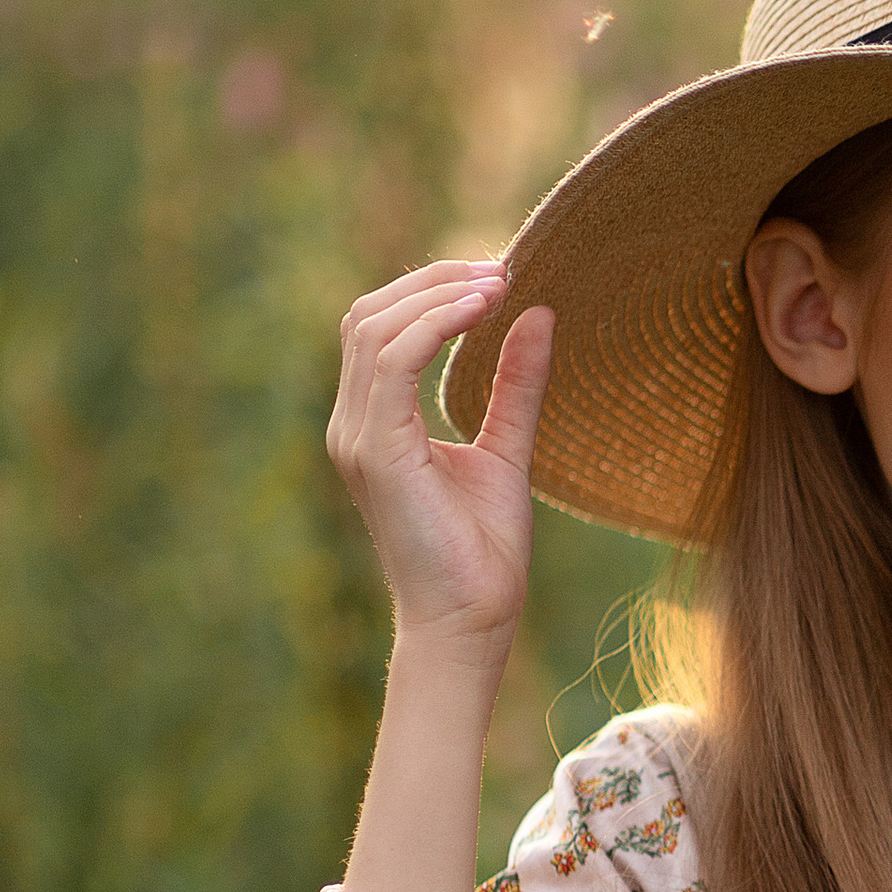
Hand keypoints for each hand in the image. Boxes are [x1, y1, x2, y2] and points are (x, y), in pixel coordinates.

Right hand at [327, 261, 552, 668]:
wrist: (473, 622)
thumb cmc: (483, 553)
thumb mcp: (507, 449)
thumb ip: (516, 385)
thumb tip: (539, 315)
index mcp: (374, 424)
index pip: (380, 329)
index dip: (432, 291)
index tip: (499, 276)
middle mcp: (351, 425)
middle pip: (368, 315)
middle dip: (433, 280)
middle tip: (502, 270)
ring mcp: (356, 437)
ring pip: (374, 328)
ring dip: (438, 294)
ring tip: (499, 283)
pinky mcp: (375, 451)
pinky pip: (392, 361)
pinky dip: (435, 324)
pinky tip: (484, 312)